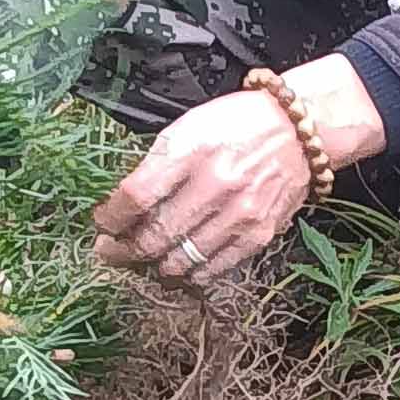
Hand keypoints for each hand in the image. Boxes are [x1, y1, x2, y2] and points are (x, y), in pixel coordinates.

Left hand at [94, 55, 384, 285]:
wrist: (298, 131)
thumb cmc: (236, 124)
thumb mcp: (188, 127)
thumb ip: (156, 166)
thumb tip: (121, 207)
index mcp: (191, 151)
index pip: (135, 197)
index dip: (110, 218)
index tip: (101, 223)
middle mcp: (215, 184)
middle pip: (153, 236)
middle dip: (122, 250)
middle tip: (109, 251)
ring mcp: (239, 214)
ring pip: (179, 261)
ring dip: (151, 267)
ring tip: (141, 260)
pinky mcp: (258, 235)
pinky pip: (212, 270)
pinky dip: (187, 275)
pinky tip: (176, 266)